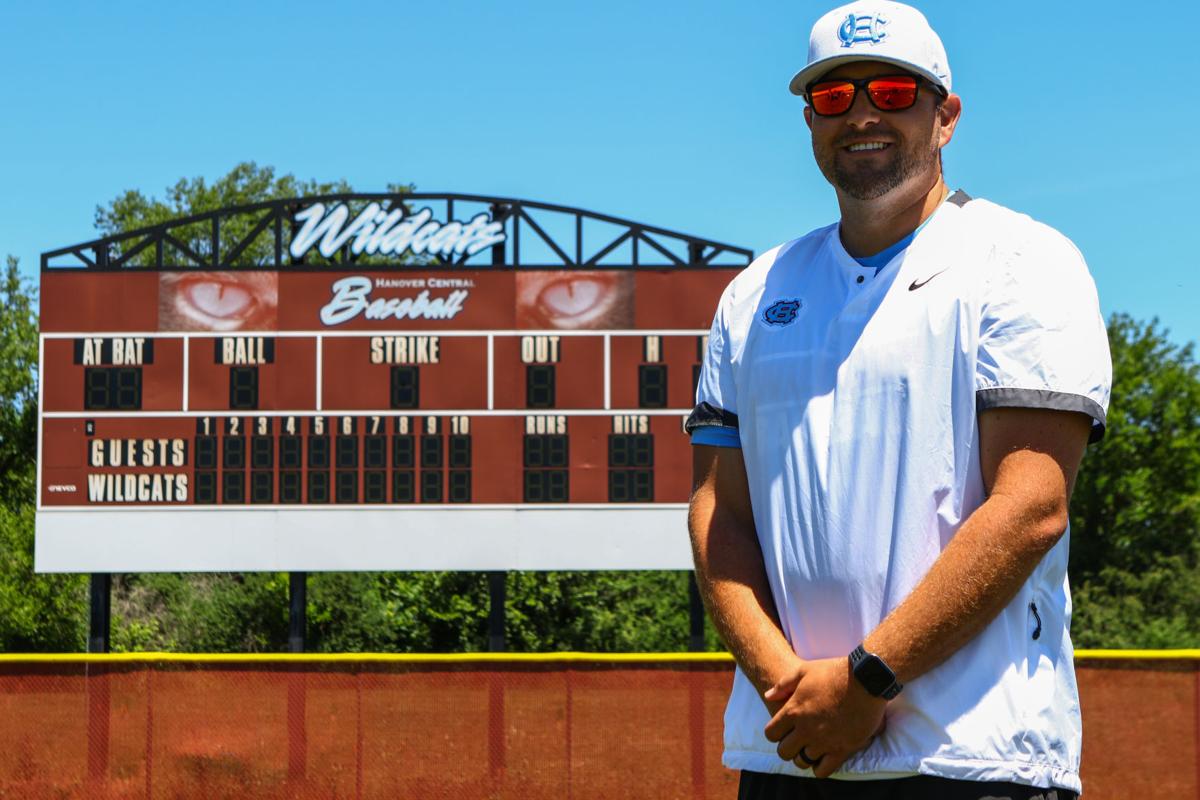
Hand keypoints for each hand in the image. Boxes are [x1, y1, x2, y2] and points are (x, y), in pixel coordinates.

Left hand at [762, 657, 886, 777]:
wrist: (866, 679)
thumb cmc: (833, 672)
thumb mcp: (803, 670)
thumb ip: (783, 685)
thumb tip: (768, 696)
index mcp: (794, 710)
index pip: (771, 734)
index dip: (775, 733)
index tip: (784, 729)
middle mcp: (806, 729)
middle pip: (784, 752)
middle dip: (788, 747)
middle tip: (797, 740)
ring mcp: (824, 741)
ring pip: (802, 762)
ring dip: (804, 756)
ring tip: (812, 747)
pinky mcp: (842, 749)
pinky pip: (823, 771)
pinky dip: (820, 767)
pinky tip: (824, 757)